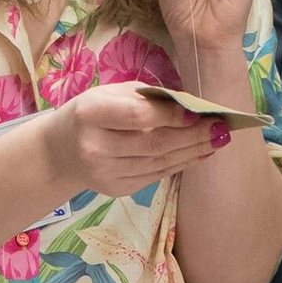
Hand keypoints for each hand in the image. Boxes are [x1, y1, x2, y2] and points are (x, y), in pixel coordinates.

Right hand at [56, 84, 220, 202]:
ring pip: (159, 163)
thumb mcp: (109, 93)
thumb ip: (146, 96)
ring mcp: (105, 172)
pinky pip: (156, 175)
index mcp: (91, 114)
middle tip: (220, 128)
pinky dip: (181, 164)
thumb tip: (190, 103)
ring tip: (218, 140)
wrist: (61, 151)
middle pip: (154, 143)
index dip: (171, 116)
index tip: (199, 113)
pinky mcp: (116, 188)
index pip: (137, 116)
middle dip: (192, 136)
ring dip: (193, 152)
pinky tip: (200, 154)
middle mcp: (95, 147)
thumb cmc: (92, 113)